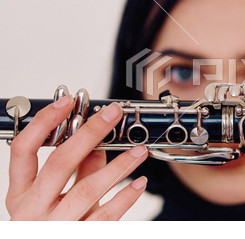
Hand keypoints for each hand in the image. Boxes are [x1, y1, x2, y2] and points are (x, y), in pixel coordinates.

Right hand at [6, 95, 147, 219]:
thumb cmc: (45, 225)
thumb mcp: (49, 197)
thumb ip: (74, 171)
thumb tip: (98, 143)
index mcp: (20, 194)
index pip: (23, 149)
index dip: (45, 122)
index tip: (67, 103)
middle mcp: (33, 209)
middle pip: (60, 163)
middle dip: (89, 134)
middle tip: (112, 115)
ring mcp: (55, 226)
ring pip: (88, 189)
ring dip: (118, 166)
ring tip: (139, 150)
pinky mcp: (79, 237)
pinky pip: (106, 215)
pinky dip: (125, 197)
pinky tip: (139, 182)